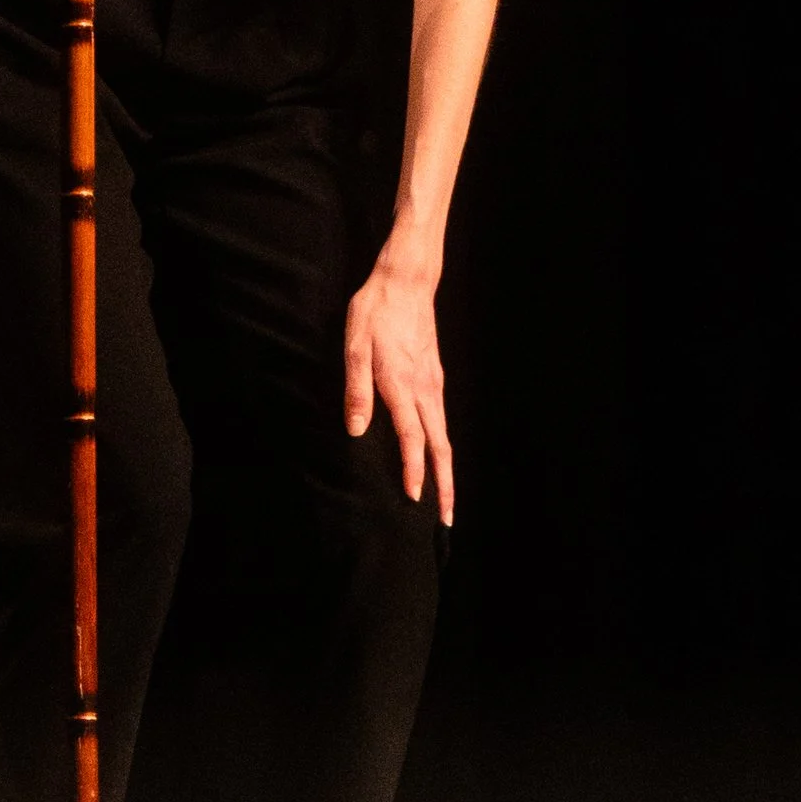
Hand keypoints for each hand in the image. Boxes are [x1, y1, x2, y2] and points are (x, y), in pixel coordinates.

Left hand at [344, 249, 453, 524]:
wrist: (406, 283)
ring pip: (444, 436)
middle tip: (447, 518)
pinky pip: (441, 421)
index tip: (416, 498)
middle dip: (444, 484)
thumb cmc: (374, 312)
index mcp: (401, 384)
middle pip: (440, 446)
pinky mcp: (435, 378)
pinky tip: (436, 457)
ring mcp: (434, 384)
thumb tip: (356, 429)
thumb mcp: (354, 344)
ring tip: (445, 498)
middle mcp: (424, 390)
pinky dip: (442, 447)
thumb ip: (356, 388)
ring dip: (446, 469)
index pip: (412, 437)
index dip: (414, 469)